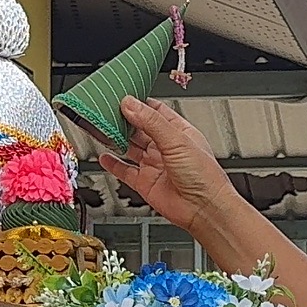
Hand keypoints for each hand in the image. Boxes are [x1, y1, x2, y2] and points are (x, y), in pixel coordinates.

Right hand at [99, 96, 238, 233]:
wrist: (204, 209)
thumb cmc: (204, 176)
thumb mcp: (177, 141)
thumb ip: (152, 122)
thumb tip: (131, 105)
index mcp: (179, 132)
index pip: (156, 111)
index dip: (140, 104)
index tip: (124, 97)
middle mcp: (166, 148)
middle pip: (140, 128)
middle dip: (125, 120)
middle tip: (107, 111)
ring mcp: (155, 165)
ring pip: (130, 148)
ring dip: (117, 139)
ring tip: (102, 129)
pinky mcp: (145, 183)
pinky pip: (125, 171)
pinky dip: (113, 164)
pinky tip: (105, 156)